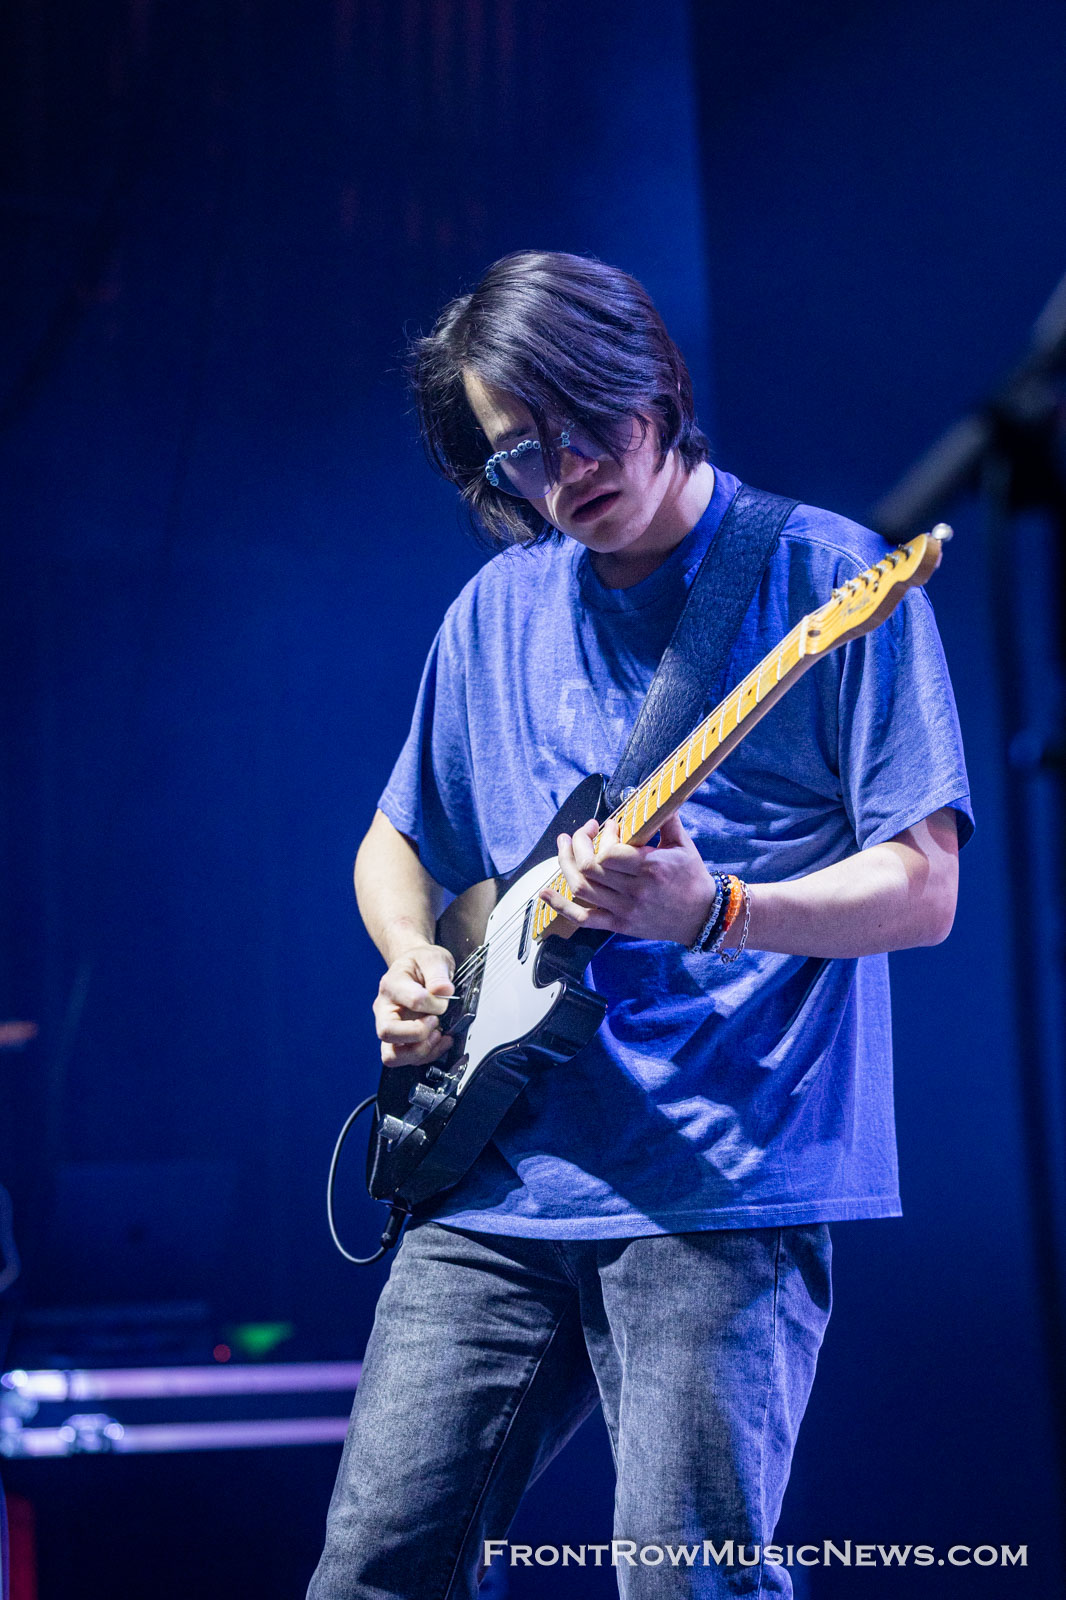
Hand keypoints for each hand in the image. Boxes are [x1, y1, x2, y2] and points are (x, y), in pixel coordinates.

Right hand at [373, 943, 454, 1067]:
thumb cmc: (421, 964)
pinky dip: (428, 1055)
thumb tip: (443, 990)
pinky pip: (407, 1059)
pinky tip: (442, 1040)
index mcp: (392, 985)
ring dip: (420, 1050)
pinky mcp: (399, 1041)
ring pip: (392, 1055)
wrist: (416, 969)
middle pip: (388, 1033)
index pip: (414, 1000)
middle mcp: (385, 1009)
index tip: (445, 997)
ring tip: (438, 1035)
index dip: (435, 1002)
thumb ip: (438, 973)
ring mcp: (389, 1027)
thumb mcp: (433, 958)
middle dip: (418, 1033)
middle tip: (435, 1021)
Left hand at [540, 813, 716, 944]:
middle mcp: (634, 891)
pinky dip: (560, 906)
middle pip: (589, 868)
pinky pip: (583, 918)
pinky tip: (544, 893)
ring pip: (581, 888)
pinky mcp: (618, 925)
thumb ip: (666, 818)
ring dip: (565, 864)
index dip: (602, 836)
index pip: (610, 853)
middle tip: (582, 831)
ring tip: (563, 846)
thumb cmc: (692, 876)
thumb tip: (654, 792)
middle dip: (579, 843)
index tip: (610, 825)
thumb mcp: (683, 844)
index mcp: (651, 868)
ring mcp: (624, 910)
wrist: (702, 916)